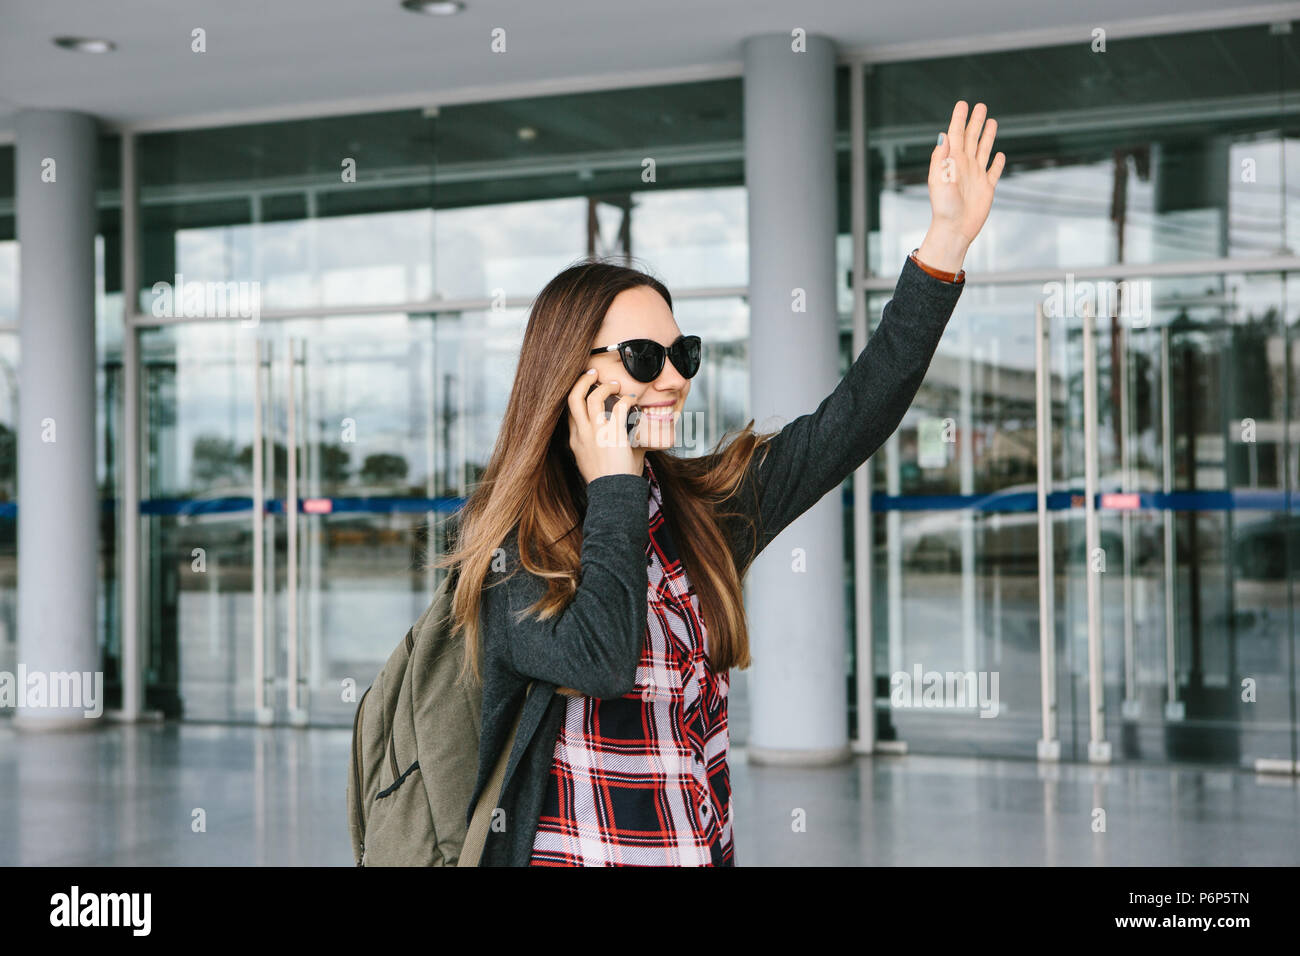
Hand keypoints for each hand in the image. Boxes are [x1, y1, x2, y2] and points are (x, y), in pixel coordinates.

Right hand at [567, 369, 639, 483]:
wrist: (613, 494)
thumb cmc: (610, 481)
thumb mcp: (598, 461)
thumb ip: (606, 445)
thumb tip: (628, 435)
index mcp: (576, 441)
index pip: (570, 412)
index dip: (577, 396)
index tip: (586, 389)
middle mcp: (581, 434)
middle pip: (572, 398)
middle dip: (582, 382)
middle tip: (593, 373)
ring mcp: (595, 433)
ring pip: (592, 397)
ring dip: (604, 387)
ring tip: (615, 384)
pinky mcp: (612, 434)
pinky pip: (620, 407)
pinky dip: (627, 400)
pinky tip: (633, 401)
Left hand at [917, 100, 1004, 273]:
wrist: (955, 229)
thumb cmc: (944, 207)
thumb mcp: (938, 180)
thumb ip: (941, 158)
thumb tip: (944, 135)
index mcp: (952, 161)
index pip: (955, 134)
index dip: (959, 118)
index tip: (963, 104)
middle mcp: (964, 166)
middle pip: (971, 138)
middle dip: (975, 121)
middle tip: (981, 106)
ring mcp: (976, 176)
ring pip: (983, 150)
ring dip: (987, 135)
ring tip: (992, 121)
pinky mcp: (986, 188)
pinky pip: (994, 171)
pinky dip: (998, 163)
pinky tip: (1000, 155)